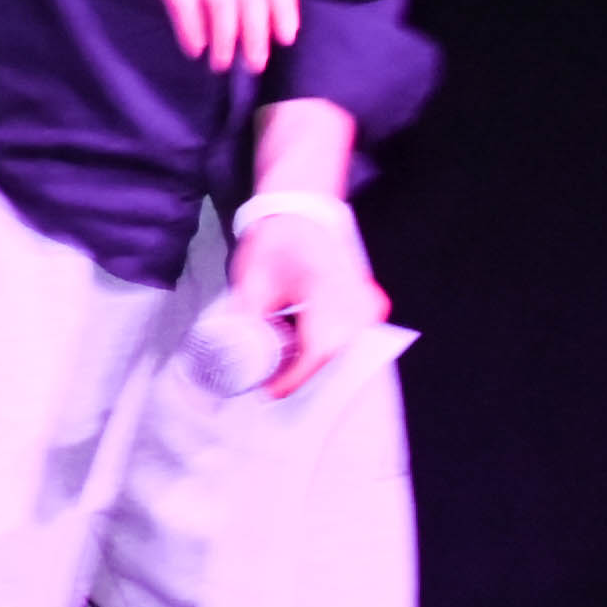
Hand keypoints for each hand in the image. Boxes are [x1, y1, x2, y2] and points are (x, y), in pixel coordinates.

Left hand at [215, 194, 390, 397]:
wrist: (299, 213)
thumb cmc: (274, 242)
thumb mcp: (251, 281)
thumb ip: (246, 321)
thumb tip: (237, 363)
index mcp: (327, 288)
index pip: (319, 350)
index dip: (294, 378)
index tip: (270, 392)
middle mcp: (357, 298)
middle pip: (335, 357)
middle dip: (303, 375)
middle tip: (272, 384)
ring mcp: (368, 302)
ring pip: (345, 352)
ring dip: (316, 363)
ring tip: (284, 366)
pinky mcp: (369, 306)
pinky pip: (352, 341)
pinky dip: (328, 350)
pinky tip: (303, 347)